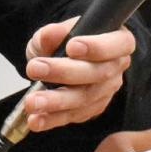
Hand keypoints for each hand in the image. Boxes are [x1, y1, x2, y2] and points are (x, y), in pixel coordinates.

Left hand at [20, 20, 134, 132]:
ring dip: (55, 101)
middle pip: (97, 74)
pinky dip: (51, 119)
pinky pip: (71, 116)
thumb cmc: (65, 42)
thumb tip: (50, 35)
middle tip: (35, 69)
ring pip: (83, 99)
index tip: (72, 47)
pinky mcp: (91, 110)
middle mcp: (115, 68)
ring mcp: (105, 92)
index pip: (118, 44)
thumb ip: (54, 33)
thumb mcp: (57, 31)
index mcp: (118, 41)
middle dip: (64, 72)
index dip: (97, 47)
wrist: (59, 62)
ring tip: (32, 101)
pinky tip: (35, 120)